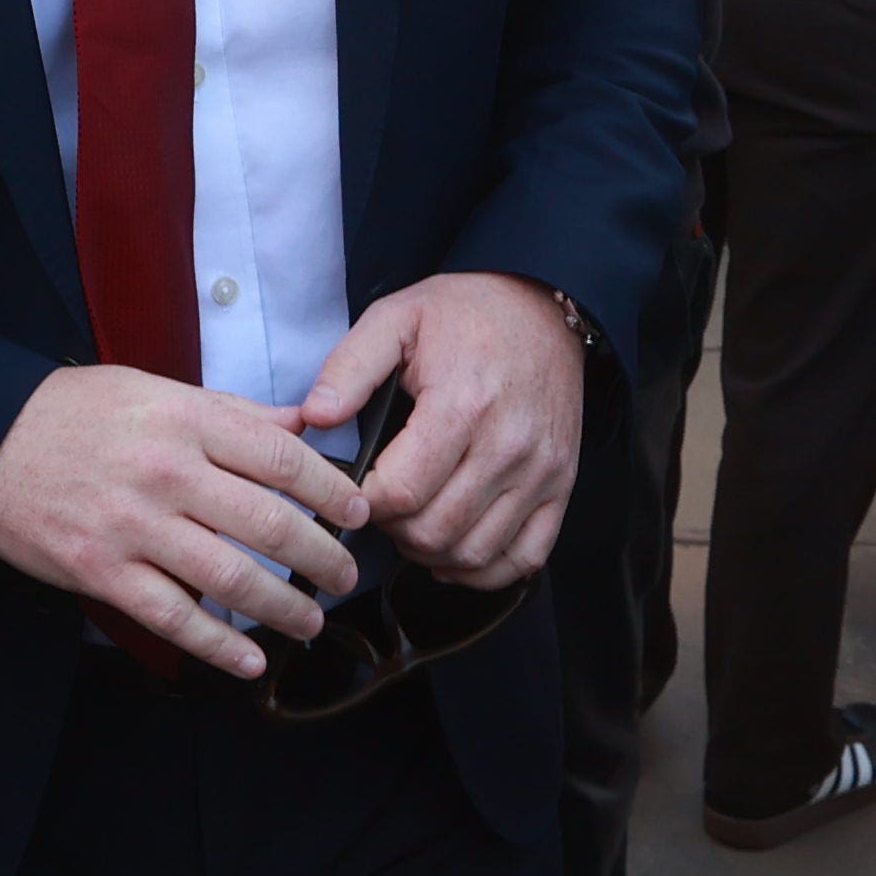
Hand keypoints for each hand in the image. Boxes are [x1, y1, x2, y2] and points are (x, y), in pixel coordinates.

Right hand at [0, 366, 369, 677]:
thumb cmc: (74, 413)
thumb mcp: (154, 389)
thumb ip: (231, 411)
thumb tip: (303, 422)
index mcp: (184, 418)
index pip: (280, 456)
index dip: (331, 489)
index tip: (359, 510)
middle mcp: (164, 471)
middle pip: (268, 522)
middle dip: (320, 556)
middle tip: (344, 575)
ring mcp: (132, 526)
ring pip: (230, 577)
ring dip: (283, 608)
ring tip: (311, 621)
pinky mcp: (101, 572)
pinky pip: (173, 617)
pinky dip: (218, 646)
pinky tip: (250, 661)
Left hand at [300, 273, 584, 587]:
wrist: (541, 305)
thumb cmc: (465, 314)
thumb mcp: (395, 317)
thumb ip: (349, 368)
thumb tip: (314, 418)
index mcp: (462, 404)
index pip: (400, 492)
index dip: (364, 501)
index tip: (355, 486)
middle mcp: (507, 445)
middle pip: (435, 530)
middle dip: (393, 530)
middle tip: (381, 505)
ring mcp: (540, 471)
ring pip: (475, 553)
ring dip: (431, 552)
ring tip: (412, 523)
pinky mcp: (561, 485)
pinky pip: (525, 557)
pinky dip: (484, 570)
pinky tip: (455, 549)